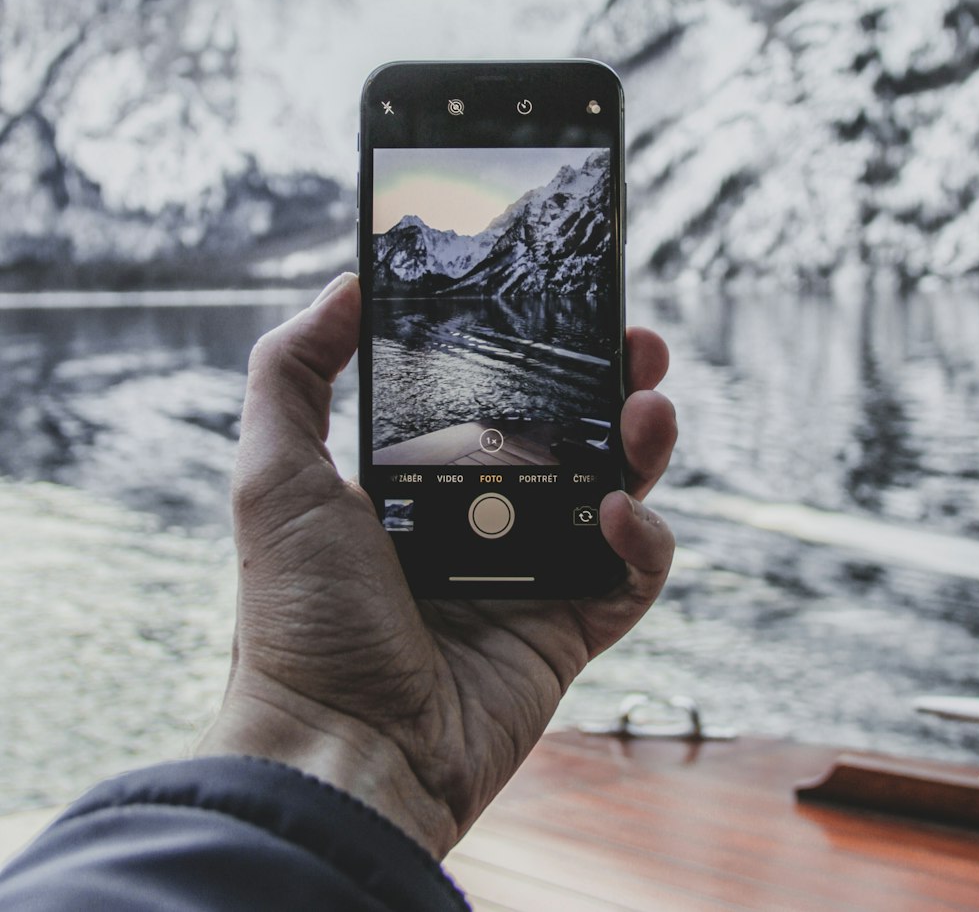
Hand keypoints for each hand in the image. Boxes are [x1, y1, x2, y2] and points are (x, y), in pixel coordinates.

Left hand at [199, 274, 676, 856]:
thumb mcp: (274, 475)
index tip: (560, 301)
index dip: (534, 348)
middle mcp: (481, 516)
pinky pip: (632, 572)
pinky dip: (642, 537)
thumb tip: (343, 285)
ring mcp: (531, 572)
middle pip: (570, 431)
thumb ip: (292, 371)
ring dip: (644, 440)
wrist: (340, 751)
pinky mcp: (570, 628)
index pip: (494, 393)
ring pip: (616, 487)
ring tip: (647, 407)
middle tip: (636, 344)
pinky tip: (614, 511)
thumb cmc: (299, 617)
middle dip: (611, 381)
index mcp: (420, 477)